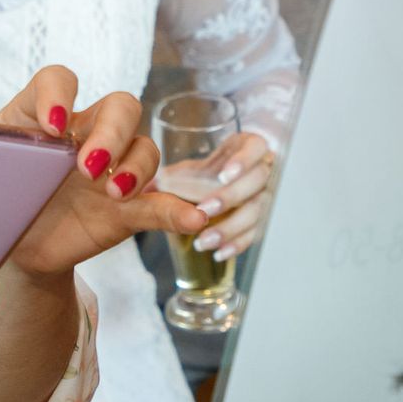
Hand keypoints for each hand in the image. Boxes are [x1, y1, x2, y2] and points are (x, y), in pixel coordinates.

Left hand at [0, 66, 207, 278]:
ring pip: (144, 147)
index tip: (53, 127)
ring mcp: (112, 170)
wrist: (12, 247)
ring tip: (112, 193)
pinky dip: (179, 210)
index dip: (59, 95)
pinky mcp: (128, 209)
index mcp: (44, 117)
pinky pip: (161, 203)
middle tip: (88, 165)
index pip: (59, 80)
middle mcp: (85, 134)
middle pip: (119, 106)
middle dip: (111, 131)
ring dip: (135, 167)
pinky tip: (194, 219)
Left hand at [179, 131, 273, 261]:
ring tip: (204, 240)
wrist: (220, 187)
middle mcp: (261, 171)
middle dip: (232, 196)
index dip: (244, 160)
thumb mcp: (189, 169)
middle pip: (258, 181)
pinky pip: (255, 234)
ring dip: (232, 227)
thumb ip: (168, 177)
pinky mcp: (260, 220)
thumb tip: (138, 188)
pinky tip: (219, 253)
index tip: (223, 175)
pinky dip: (237, 244)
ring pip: (258, 211)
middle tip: (205, 210)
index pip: (256, 147)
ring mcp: (264, 196)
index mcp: (247, 148)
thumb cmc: (206, 172)